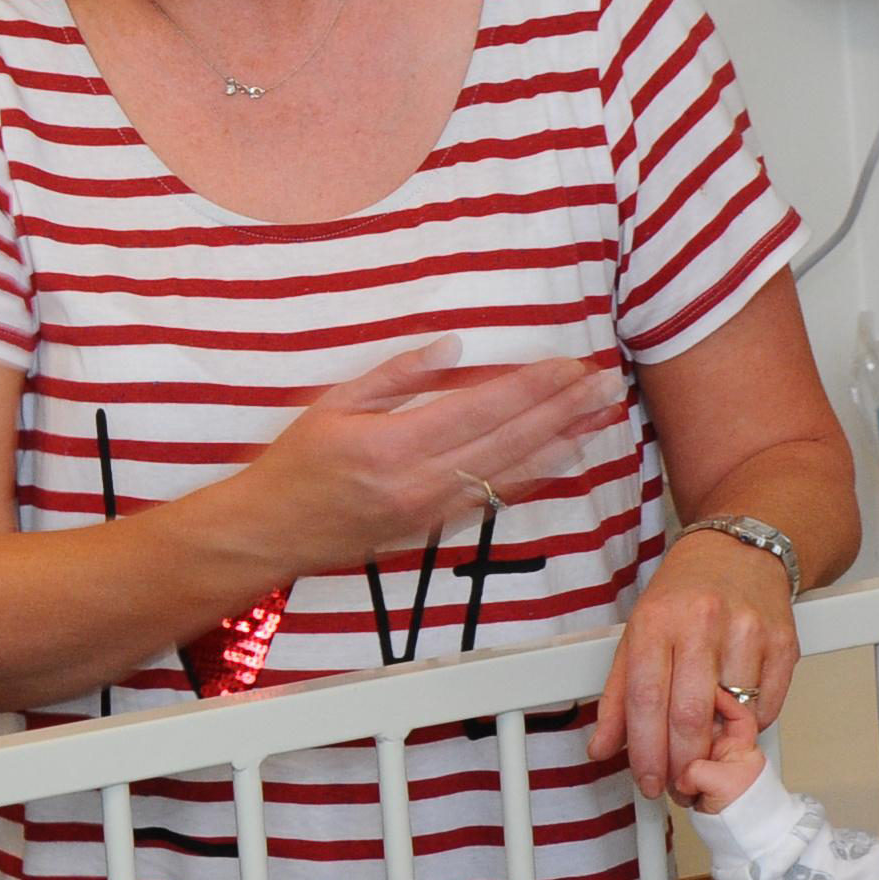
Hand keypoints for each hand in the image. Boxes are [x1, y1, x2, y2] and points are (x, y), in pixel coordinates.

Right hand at [244, 343, 623, 565]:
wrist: (272, 532)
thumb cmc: (294, 463)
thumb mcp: (332, 403)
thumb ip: (396, 375)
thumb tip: (452, 347)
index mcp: (391, 445)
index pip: (479, 410)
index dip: (530, 387)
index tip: (570, 365)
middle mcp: (419, 482)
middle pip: (508, 441)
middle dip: (563, 410)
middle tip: (607, 384)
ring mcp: (430, 510)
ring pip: (512, 473)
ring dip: (564, 442)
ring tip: (603, 416)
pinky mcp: (433, 527)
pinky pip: (496, 498)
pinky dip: (536, 475)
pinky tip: (565, 455)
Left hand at [592, 528, 798, 800]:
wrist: (742, 550)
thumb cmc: (684, 594)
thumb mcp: (638, 631)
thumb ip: (618, 694)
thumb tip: (602, 748)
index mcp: (656, 620)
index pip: (644, 699)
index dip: (644, 751)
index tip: (648, 781)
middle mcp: (701, 623)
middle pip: (689, 715)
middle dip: (682, 763)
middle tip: (678, 785)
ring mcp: (747, 631)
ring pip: (733, 716)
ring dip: (719, 749)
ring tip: (706, 755)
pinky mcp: (784, 642)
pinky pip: (768, 707)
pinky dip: (750, 727)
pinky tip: (735, 721)